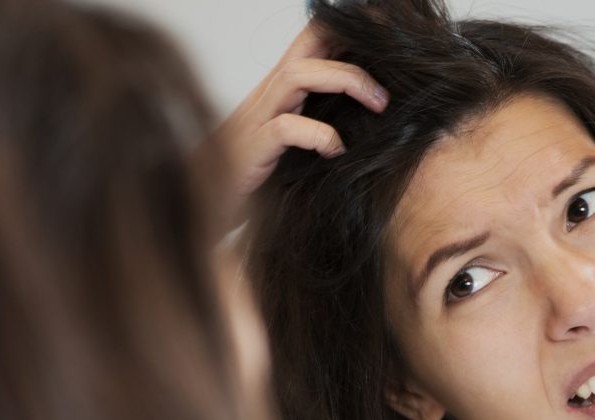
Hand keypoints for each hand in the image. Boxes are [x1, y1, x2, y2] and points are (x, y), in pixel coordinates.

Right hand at [217, 23, 388, 200]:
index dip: (349, 35)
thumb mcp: (292, 149)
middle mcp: (266, 97)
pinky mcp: (249, 151)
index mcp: (279, 93)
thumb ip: (318, 129)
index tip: (390, 44)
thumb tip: (369, 128)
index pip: (313, 45)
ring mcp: (255, 121)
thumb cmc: (249, 180)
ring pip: (296, 75)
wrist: (203, 209)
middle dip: (351, 43)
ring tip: (378, 103)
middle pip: (306, 45)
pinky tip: (337, 152)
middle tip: (392, 69)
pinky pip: (285, 128)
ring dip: (344, 80)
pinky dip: (318, 135)